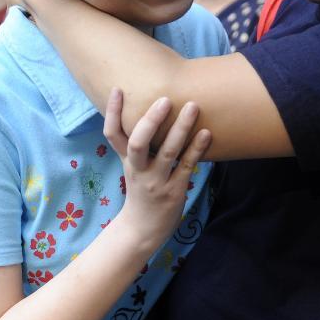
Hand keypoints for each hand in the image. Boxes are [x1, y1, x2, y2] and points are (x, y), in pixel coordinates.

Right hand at [104, 89, 211, 248]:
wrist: (143, 230)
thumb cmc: (141, 191)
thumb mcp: (132, 168)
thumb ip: (136, 145)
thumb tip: (147, 111)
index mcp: (127, 161)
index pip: (112, 135)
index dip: (113, 113)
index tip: (117, 89)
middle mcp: (139, 170)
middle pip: (137, 143)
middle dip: (150, 121)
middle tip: (165, 99)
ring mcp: (157, 181)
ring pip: (167, 152)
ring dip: (180, 128)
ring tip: (193, 106)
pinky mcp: (175, 190)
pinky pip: (186, 166)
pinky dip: (197, 149)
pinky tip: (207, 133)